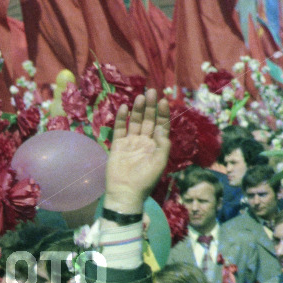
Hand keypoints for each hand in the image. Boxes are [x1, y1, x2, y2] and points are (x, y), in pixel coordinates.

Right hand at [105, 88, 170, 213]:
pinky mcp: (118, 145)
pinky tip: (125, 108)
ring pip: (135, 122)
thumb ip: (162, 143)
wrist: (125, 191)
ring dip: (138, 109)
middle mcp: (144, 142)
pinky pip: (120, 128)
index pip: (161, 125)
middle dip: (150, 106)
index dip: (162, 113)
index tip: (163, 101)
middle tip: (152, 91)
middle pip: (148, 120)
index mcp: (156, 146)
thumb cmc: (145, 179)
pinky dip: (122, 118)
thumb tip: (161, 127)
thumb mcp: (160, 162)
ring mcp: (130, 142)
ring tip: (141, 96)